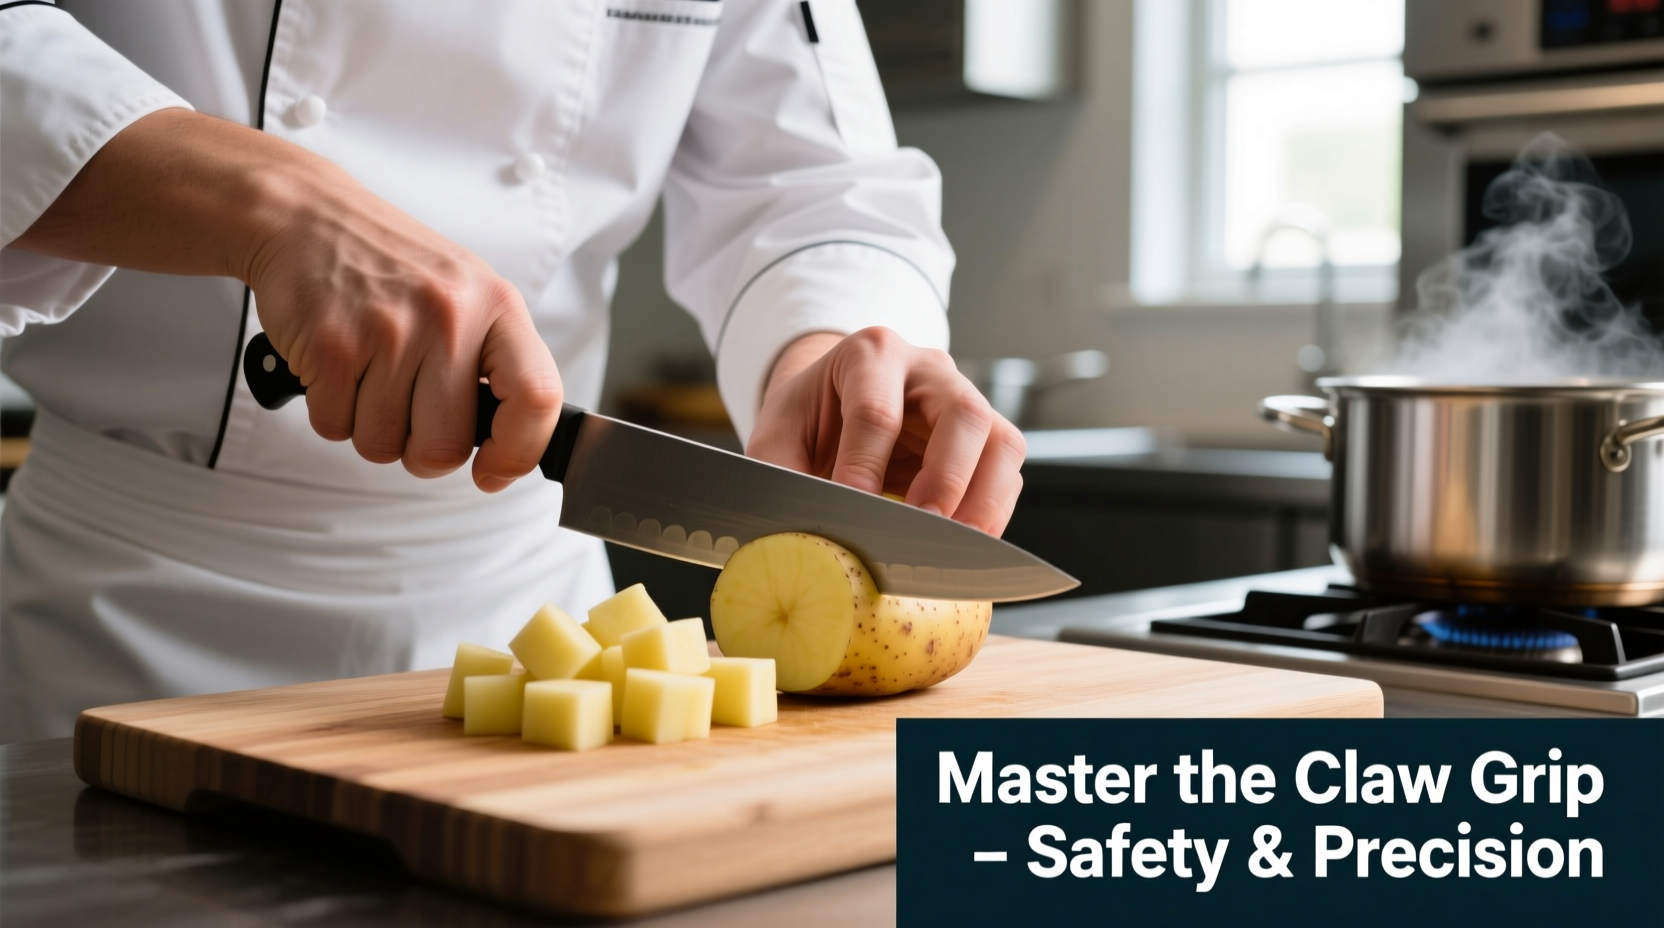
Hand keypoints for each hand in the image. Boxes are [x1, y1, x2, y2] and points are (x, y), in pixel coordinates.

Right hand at [243, 163, 560, 491]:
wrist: (307, 216)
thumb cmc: (392, 266)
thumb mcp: (468, 294)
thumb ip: (495, 364)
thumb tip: (509, 451)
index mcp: (497, 306)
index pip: (537, 398)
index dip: (519, 451)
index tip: (494, 470)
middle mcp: (449, 317)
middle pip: (445, 447)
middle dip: (421, 449)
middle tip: (408, 411)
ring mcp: (389, 332)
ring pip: (383, 446)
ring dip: (371, 427)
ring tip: (369, 373)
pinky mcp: (331, 346)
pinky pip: (335, 428)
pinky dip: (331, 412)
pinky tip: (339, 366)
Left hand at [747, 327, 1024, 535]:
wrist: (832, 406)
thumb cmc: (808, 419)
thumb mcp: (776, 438)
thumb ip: (781, 478)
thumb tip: (796, 535)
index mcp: (869, 354)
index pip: (877, 411)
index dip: (865, 467)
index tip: (852, 510)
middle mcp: (928, 370)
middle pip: (962, 413)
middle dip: (946, 479)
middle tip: (923, 528)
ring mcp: (964, 400)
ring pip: (1001, 441)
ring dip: (983, 501)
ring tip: (954, 546)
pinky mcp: (984, 438)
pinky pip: (1007, 473)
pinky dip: (992, 512)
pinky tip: (964, 543)